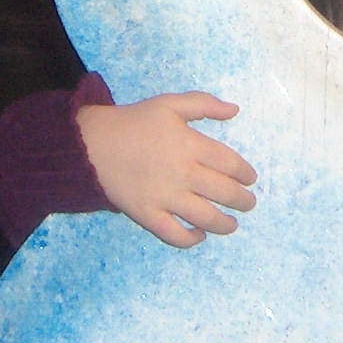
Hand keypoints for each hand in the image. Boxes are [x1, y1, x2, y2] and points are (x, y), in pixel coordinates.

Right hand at [77, 94, 257, 247]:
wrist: (91, 145)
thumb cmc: (134, 122)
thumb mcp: (169, 103)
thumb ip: (204, 104)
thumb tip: (234, 110)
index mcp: (190, 145)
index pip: (230, 163)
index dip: (245, 173)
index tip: (250, 179)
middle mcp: (182, 173)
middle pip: (223, 192)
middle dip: (242, 200)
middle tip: (248, 203)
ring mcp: (165, 197)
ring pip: (205, 217)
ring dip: (225, 223)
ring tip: (232, 224)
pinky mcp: (147, 215)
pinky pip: (174, 234)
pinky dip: (190, 239)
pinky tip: (199, 235)